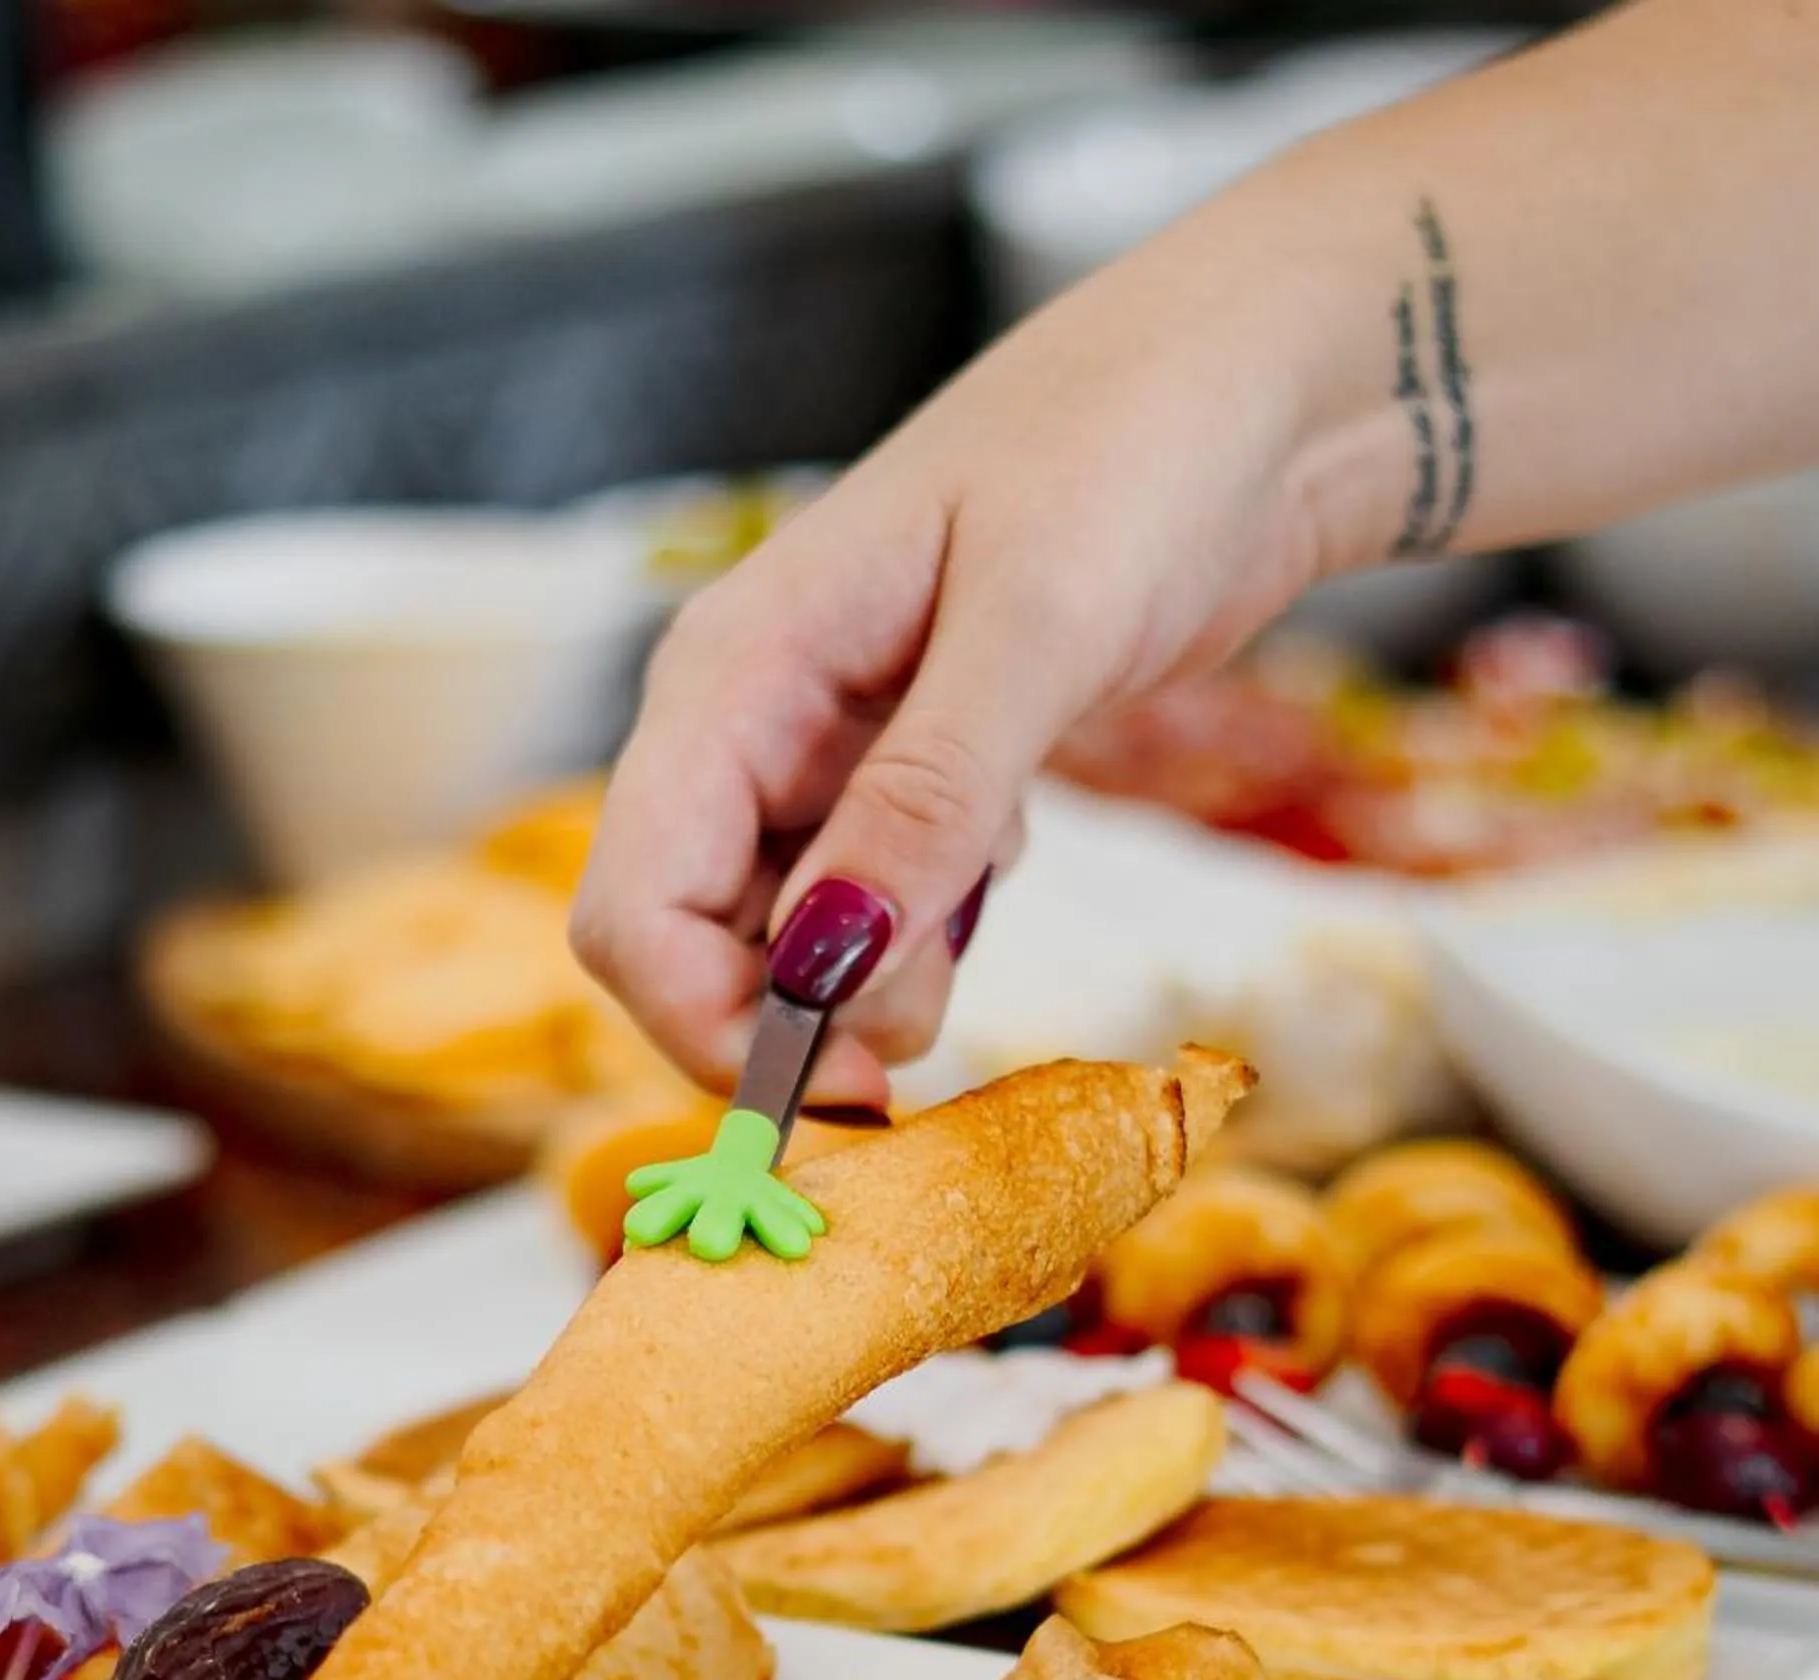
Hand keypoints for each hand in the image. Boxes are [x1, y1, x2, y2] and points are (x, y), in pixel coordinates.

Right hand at [571, 238, 1350, 1107]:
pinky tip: (1002, 847)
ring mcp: (818, 752)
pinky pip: (866, 908)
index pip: (630, 909)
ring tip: (989, 894)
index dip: (708, 1026)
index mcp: (732, 669)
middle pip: (692, 948)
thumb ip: (927, 797)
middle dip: (798, 1018)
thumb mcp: (1039, 624)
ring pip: (783, 945)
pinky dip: (925, 929)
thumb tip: (830, 961)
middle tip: (935, 1021)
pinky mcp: (895, 776)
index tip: (842, 1087)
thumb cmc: (1141, 444)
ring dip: (872, 981)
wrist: (1260, 381)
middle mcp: (748, 720)